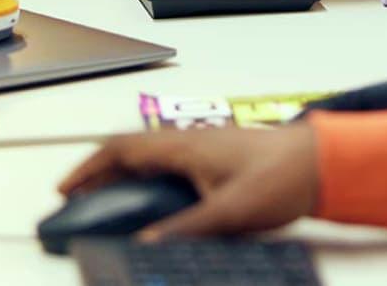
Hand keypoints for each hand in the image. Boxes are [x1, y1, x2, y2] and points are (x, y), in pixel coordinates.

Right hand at [60, 124, 319, 239]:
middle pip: (129, 153)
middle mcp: (189, 142)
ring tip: (108, 203)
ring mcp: (203, 149)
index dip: (87, 168)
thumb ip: (186, 229)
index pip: (120, 149)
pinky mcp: (216, 159)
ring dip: (122, 177)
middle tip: (79, 200)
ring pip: (148, 158)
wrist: (320, 161)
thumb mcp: (229, 211)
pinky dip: (147, 181)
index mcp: (184, 147)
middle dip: (97, 175)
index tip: (66, 188)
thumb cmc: (281, 174)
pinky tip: (153, 204)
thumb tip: (147, 243)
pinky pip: (168, 165)